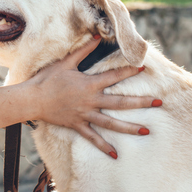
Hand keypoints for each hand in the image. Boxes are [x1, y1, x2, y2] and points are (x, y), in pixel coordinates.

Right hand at [28, 36, 159, 157]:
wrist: (32, 99)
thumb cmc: (47, 79)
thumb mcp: (65, 62)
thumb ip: (83, 51)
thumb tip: (97, 37)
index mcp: (89, 84)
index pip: (114, 76)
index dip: (129, 71)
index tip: (144, 67)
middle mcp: (91, 100)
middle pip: (120, 103)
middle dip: (141, 102)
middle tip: (159, 102)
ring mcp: (85, 114)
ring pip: (111, 123)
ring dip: (130, 128)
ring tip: (147, 131)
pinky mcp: (77, 125)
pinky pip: (93, 138)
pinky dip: (104, 146)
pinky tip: (116, 155)